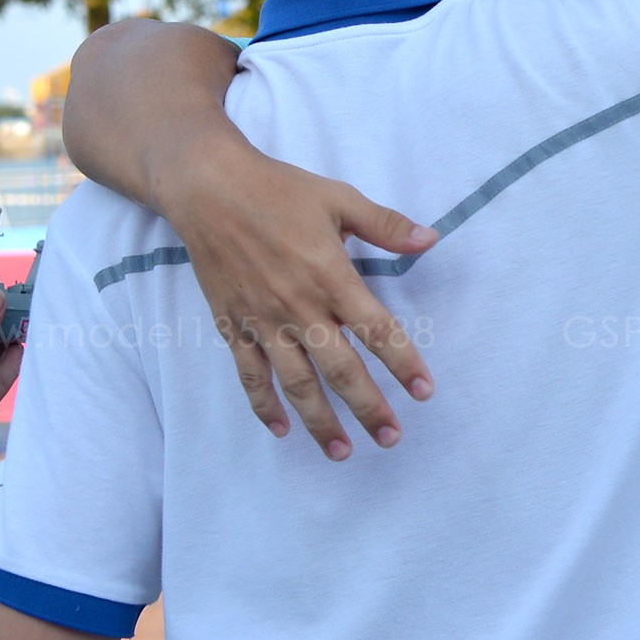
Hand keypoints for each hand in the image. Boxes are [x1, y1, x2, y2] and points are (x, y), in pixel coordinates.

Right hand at [160, 136, 437, 458]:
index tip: (424, 392)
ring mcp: (263, 321)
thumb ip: (385, 225)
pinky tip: (280, 430)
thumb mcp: (339, 198)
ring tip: (342, 451)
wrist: (208, 188)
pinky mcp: (233, 325)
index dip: (403, 363)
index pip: (377, 330)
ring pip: (296, 383)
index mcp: (330, 277)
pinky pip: (249, 374)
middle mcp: (299, 307)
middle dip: (368, 407)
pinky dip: (263, 405)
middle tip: (391, 438)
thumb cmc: (278, 190)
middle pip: (340, 370)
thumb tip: (431, 240)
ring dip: (319, 421)